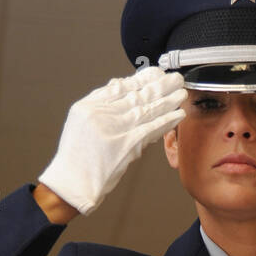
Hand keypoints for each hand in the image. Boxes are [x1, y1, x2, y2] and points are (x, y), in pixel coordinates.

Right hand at [37, 67, 186, 215]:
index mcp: (90, 106)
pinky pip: (151, 129)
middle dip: (160, 86)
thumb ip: (99, 101)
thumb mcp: (79, 120)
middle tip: (175, 79)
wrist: (74, 182)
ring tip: (181, 92)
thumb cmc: (77, 155)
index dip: (143, 79)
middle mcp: (103, 115)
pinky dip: (166, 121)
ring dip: (168, 101)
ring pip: (147, 110)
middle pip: (137, 95)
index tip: (157, 73)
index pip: (122, 87)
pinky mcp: (128, 146)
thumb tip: (118, 83)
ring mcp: (116, 130)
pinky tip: (178, 114)